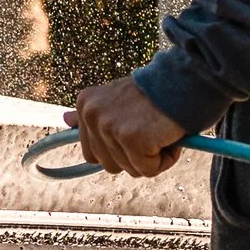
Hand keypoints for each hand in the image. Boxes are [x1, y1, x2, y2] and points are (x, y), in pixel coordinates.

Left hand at [68, 78, 187, 177]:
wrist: (185, 80)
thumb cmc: (156, 93)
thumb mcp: (115, 99)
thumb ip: (90, 115)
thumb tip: (64, 119)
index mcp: (85, 104)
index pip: (91, 152)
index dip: (118, 149)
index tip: (134, 132)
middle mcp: (92, 114)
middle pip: (109, 165)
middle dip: (135, 155)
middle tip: (150, 129)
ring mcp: (110, 127)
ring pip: (130, 169)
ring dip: (152, 157)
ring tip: (159, 130)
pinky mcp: (131, 138)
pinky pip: (147, 170)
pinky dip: (164, 159)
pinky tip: (168, 135)